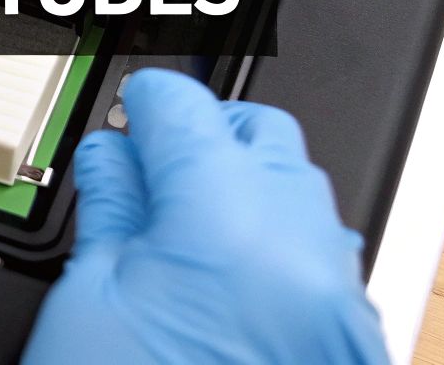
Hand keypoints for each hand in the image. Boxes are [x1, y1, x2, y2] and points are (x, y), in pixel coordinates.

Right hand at [22, 69, 388, 364]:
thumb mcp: (91, 304)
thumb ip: (111, 213)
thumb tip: (116, 162)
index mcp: (229, 215)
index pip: (184, 109)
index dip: (142, 102)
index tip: (125, 114)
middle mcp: (303, 244)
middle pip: (260, 135)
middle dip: (203, 137)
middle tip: (144, 167)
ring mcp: (336, 296)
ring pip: (300, 193)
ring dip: (243, 188)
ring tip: (177, 230)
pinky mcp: (351, 340)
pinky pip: (319, 256)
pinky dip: (275, 246)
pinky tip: (221, 280)